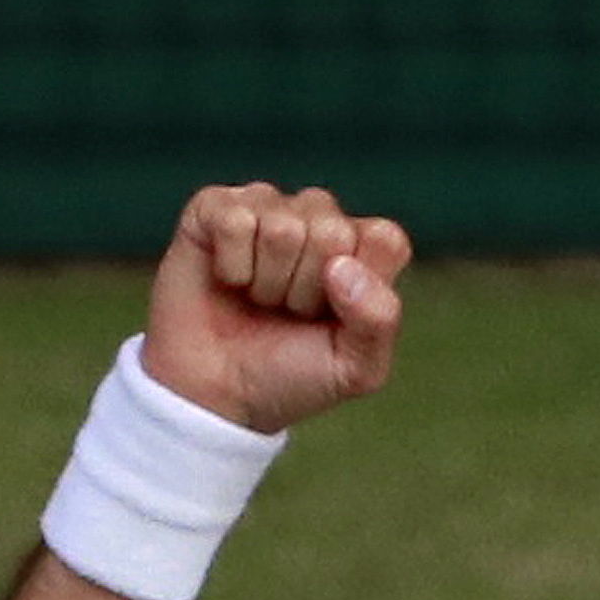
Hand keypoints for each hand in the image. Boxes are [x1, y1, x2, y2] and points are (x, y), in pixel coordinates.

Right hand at [138, 183, 413, 432]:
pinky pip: (235, 220)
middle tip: (287, 312)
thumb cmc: (290, 375)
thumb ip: (378, 320)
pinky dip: (231, 266)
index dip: (359, 288)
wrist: (215, 393)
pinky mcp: (217, 206)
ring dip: (267, 282)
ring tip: (259, 299)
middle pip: (332, 232)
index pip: (383, 238)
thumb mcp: (356, 368)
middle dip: (306, 291)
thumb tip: (341, 266)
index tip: (333, 318)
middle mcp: (320, 218)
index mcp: (365, 249)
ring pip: (283, 227)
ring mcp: (269, 207)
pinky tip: (228, 280)